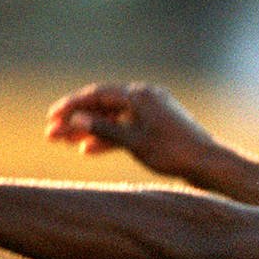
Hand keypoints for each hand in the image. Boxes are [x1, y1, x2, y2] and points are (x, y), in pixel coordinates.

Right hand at [44, 82, 215, 180]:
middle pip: (103, 105)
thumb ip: (104, 129)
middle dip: (77, 119)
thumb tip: (75, 119)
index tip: (51, 118)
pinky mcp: (156, 125)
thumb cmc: (173, 152)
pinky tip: (89, 149)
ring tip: (66, 143)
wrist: (207, 163)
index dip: (72, 106)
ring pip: (113, 117)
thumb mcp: (134, 142)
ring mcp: (152, 111)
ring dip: (90, 129)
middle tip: (52, 134)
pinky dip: (108, 136)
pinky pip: (126, 127)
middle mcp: (145, 98)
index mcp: (140, 96)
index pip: (97, 95)